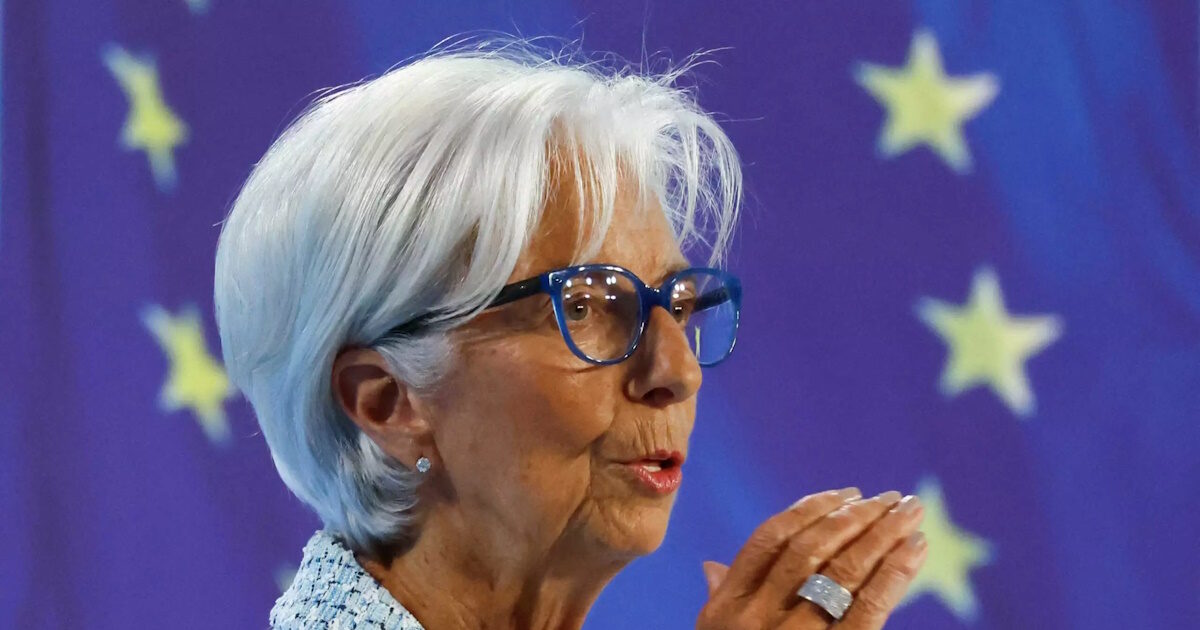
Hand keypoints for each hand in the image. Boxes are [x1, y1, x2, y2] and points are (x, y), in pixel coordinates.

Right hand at [696, 487, 926, 628]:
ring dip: (883, 535)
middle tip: (891, 498)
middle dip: (856, 517)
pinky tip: (915, 550)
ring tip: (911, 513)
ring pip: (844, 571)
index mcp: (725, 605)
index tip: (847, 494)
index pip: (770, 538)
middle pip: (813, 548)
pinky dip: (896, 573)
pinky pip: (870, 607)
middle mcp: (756, 617)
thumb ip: (721, 600)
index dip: (811, 509)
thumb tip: (712, 566)